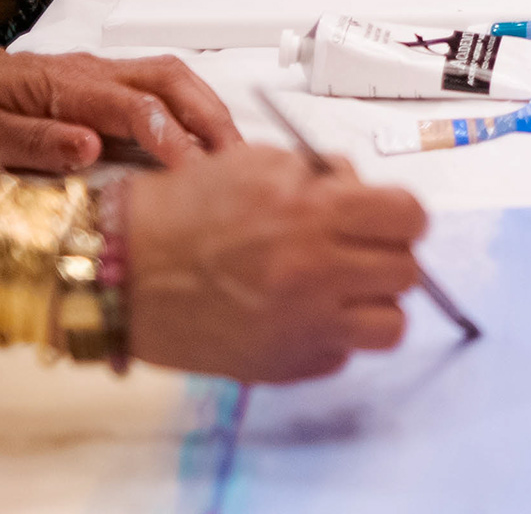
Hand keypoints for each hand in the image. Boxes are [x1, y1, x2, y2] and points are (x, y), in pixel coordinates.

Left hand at [0, 38, 239, 173]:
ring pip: (170, 75)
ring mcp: (95, 73)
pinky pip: (156, 83)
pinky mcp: (95, 83)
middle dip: (209, 115)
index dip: (170, 138)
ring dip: (206, 107)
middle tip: (237, 159)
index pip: (134, 106)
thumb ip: (33, 140)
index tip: (194, 172)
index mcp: (62, 84)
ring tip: (231, 151)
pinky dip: (189, 105)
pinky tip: (199, 137)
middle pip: (169, 78)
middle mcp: (88, 71)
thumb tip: (90, 148)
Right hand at [127, 146, 429, 383]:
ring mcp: (301, 327)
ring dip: (374, 304)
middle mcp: (315, 273)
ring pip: (390, 325)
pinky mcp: (282, 366)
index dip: (402, 215)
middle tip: (361, 251)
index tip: (389, 218)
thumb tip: (366, 191)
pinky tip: (301, 315)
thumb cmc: (181, 212)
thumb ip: (324, 176)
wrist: (121, 270)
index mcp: (313, 213)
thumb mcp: (258, 164)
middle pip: (407, 272)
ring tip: (343, 290)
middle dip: (389, 256)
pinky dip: (332, 337)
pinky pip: (342, 355)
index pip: (409, 218)